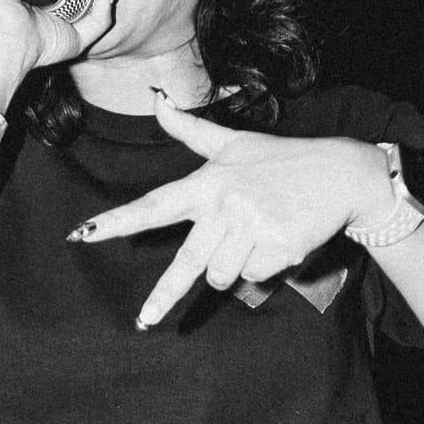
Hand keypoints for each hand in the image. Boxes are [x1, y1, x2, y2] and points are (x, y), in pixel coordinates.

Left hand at [69, 99, 391, 328]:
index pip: (153, 205)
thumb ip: (191, 130)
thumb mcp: (234, 142)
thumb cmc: (282, 159)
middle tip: (143, 322)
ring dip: (236, 267)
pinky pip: (254, 277)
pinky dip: (264, 267)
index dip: (116, 222)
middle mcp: (225, 204)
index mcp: (207, 182)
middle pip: (187, 263)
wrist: (340, 173)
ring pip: (223, 276)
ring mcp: (252, 227)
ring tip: (257, 236)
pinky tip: (280, 239)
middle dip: (164, 297)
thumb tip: (158, 101)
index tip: (83, 235)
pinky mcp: (278, 247)